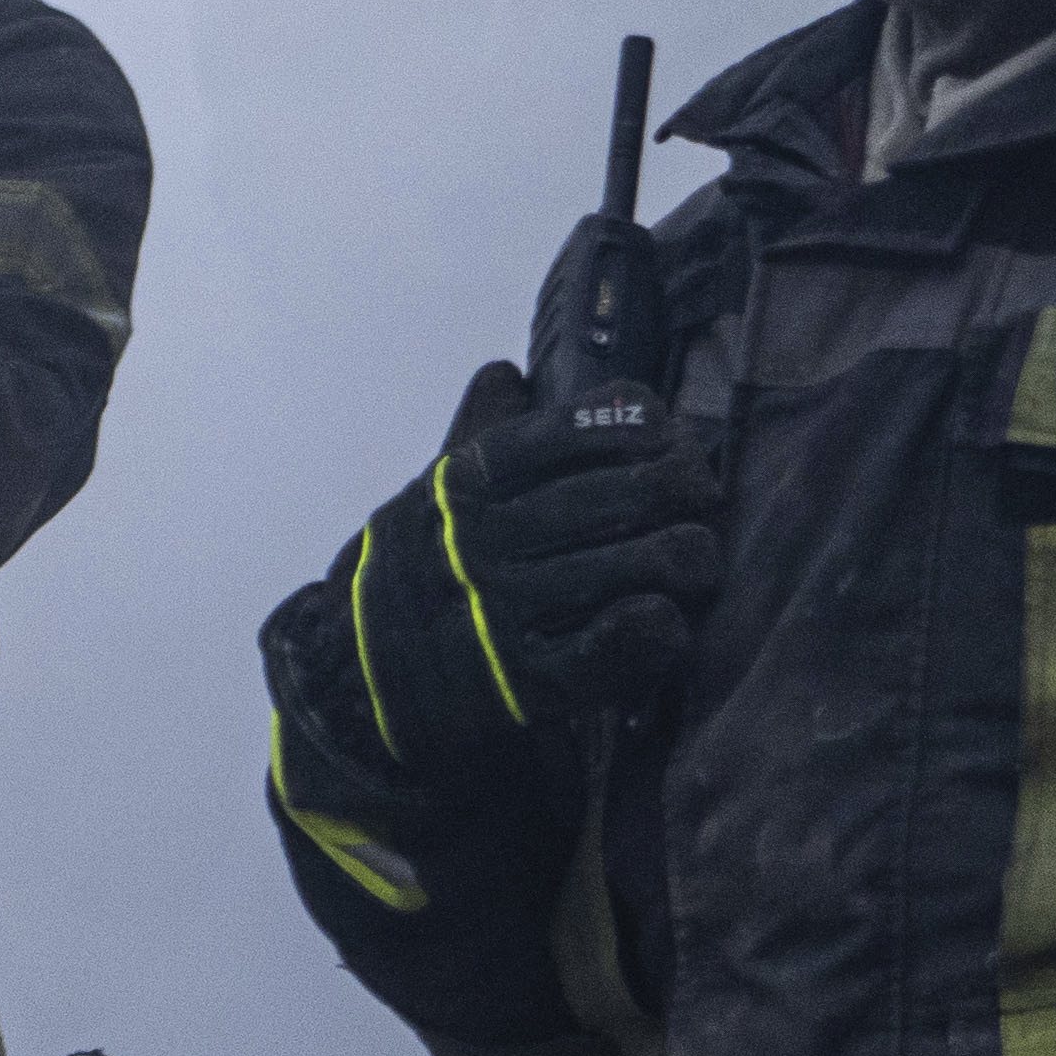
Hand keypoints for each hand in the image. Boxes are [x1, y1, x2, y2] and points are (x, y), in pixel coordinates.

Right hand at [305, 368, 724, 795]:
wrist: (353, 681)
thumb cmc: (414, 574)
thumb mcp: (427, 494)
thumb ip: (473, 433)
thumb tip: (505, 373)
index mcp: (467, 481)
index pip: (581, 429)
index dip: (646, 428)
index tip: (666, 438)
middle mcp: (485, 539)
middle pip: (628, 491)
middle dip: (685, 489)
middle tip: (701, 499)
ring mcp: (506, 611)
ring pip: (640, 565)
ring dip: (689, 557)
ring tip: (696, 561)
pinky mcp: (528, 682)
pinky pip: (619, 645)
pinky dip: (660, 626)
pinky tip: (669, 616)